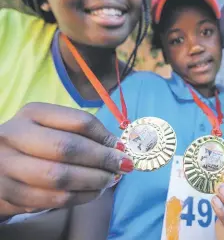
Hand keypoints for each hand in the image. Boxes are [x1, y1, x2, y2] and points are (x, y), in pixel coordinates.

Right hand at [0, 103, 133, 218]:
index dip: (105, 136)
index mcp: (33, 113)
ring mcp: (6, 166)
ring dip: (93, 181)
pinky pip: (52, 200)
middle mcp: (14, 135)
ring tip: (110, 180)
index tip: (122, 148)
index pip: (78, 121)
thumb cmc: (37, 144)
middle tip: (123, 166)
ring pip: (59, 177)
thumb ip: (84, 134)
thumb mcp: (55, 128)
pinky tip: (93, 192)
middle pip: (67, 148)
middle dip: (102, 159)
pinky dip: (80, 197)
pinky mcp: (7, 193)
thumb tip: (118, 149)